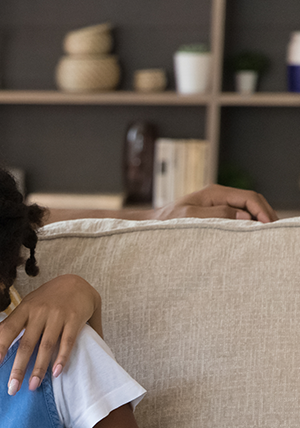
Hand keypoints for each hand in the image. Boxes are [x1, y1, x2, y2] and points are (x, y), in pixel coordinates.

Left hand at [0, 274, 99, 394]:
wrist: (77, 283)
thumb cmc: (46, 299)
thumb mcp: (25, 307)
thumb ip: (6, 324)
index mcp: (25, 309)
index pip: (9, 329)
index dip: (0, 346)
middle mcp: (39, 312)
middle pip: (27, 343)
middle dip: (19, 367)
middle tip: (12, 388)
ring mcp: (57, 316)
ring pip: (47, 345)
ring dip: (39, 367)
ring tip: (32, 385)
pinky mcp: (75, 320)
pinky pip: (68, 342)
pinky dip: (62, 357)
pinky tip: (56, 372)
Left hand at [153, 183, 276, 222]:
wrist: (154, 223)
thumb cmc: (168, 220)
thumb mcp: (190, 217)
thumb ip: (216, 215)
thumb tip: (244, 217)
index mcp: (215, 192)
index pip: (249, 197)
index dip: (262, 210)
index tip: (270, 225)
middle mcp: (220, 195)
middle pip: (252, 201)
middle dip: (265, 214)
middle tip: (274, 231)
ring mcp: (219, 203)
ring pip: (248, 207)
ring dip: (259, 218)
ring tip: (267, 233)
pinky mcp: (216, 212)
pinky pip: (239, 214)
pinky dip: (249, 222)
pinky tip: (253, 233)